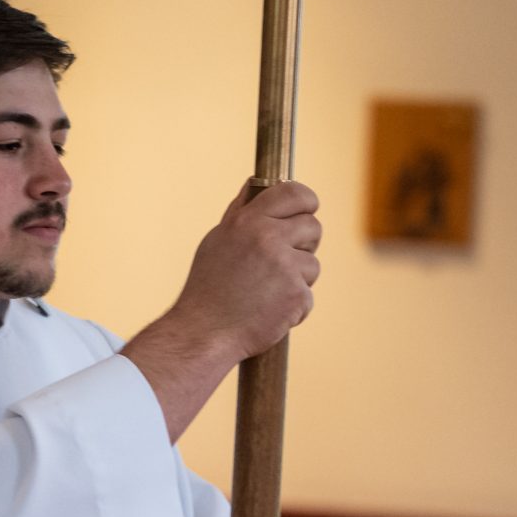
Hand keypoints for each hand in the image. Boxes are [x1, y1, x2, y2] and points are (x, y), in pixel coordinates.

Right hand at [178, 180, 321, 362]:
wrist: (203, 332)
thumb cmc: (208, 287)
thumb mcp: (218, 241)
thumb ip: (241, 212)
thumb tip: (254, 183)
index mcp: (247, 222)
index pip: (293, 193)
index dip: (306, 200)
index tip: (308, 209)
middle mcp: (268, 238)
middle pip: (313, 226)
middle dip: (304, 243)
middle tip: (282, 262)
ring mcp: (285, 267)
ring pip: (312, 265)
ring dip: (297, 279)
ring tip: (266, 292)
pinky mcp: (296, 295)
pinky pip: (308, 296)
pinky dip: (293, 307)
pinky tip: (269, 311)